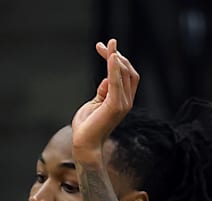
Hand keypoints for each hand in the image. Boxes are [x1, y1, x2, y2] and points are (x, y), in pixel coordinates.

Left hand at [71, 39, 140, 155]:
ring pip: (124, 74)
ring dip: (116, 58)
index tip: (104, 47)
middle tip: (104, 44)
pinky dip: (114, 69)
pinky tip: (111, 56)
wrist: (84, 145)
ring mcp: (122, 103)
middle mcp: (126, 100)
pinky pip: (116, 82)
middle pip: (127, 71)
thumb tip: (106, 79)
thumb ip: (102, 92)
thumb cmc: (87, 127)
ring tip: (108, 47)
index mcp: (122, 99)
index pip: (125, 74)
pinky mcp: (115, 106)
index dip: (117, 59)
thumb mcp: (94, 104)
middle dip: (116, 55)